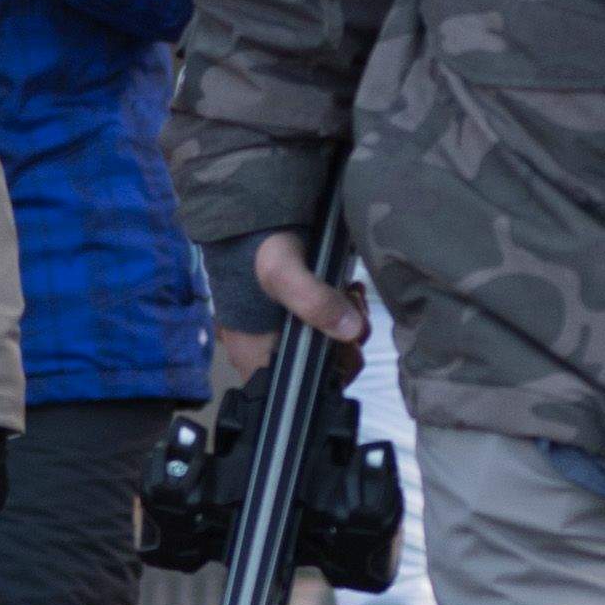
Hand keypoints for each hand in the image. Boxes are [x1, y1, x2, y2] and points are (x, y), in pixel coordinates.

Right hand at [217, 230, 369, 382]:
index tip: (343, 352)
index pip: (294, 394)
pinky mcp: (302, 310)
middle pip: (319, 372)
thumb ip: (313, 301)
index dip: (326, 382)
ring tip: (350, 295)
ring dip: (348, 324)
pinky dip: (345, 309)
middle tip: (352, 315)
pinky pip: (330, 323)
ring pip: (329, 346)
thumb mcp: (281, 272)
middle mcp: (269, 350)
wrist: (252, 211)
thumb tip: (351, 331)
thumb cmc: (255, 247)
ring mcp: (287, 330)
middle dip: (345, 347)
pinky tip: (349, 289)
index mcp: (255, 355)